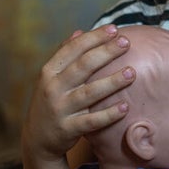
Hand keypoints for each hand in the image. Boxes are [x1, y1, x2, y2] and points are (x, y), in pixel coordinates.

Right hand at [23, 26, 134, 160]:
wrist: (37, 139)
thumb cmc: (51, 101)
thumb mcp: (51, 78)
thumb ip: (64, 55)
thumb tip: (79, 31)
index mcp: (49, 72)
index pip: (72, 49)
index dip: (93, 38)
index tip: (113, 29)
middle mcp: (53, 88)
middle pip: (82, 67)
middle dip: (105, 53)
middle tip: (126, 42)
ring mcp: (60, 109)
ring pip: (89, 93)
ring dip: (111, 82)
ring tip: (131, 72)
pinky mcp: (68, 129)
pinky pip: (92, 121)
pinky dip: (108, 114)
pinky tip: (125, 107)